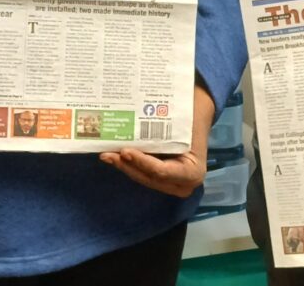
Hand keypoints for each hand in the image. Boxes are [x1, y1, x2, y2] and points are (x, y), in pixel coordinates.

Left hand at [99, 83, 214, 197]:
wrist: (196, 118)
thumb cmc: (191, 119)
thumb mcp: (183, 125)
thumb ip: (165, 131)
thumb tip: (142, 120)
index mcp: (193, 173)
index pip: (162, 171)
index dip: (142, 162)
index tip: (125, 151)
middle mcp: (183, 185)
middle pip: (149, 177)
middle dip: (127, 166)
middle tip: (108, 154)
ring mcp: (171, 184)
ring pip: (143, 177)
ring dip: (124, 166)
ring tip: (106, 155)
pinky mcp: (162, 179)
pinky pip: (143, 173)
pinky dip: (130, 164)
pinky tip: (114, 156)